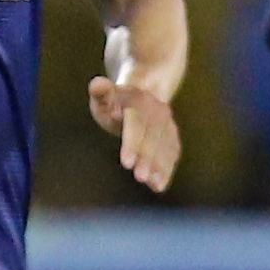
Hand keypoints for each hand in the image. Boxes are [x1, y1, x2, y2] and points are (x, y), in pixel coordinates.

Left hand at [91, 75, 182, 192]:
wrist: (143, 92)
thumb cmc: (114, 101)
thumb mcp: (104, 95)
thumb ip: (101, 92)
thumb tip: (97, 84)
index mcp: (138, 102)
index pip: (136, 124)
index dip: (133, 143)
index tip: (127, 163)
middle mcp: (157, 112)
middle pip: (153, 137)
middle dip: (148, 158)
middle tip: (141, 177)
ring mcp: (167, 124)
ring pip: (165, 146)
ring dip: (161, 166)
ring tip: (154, 185)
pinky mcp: (171, 135)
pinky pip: (171, 152)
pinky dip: (167, 169)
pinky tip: (159, 185)